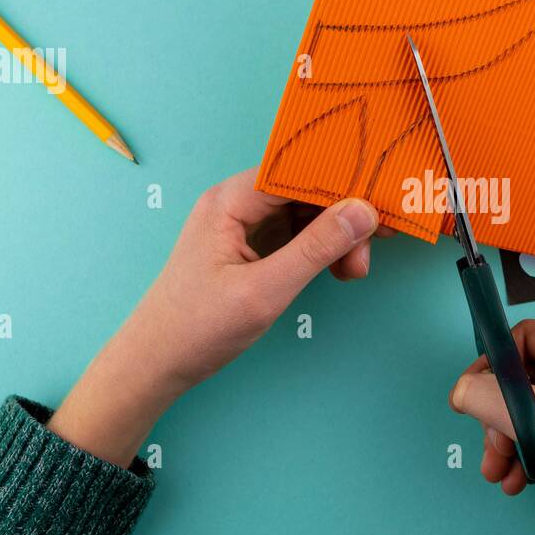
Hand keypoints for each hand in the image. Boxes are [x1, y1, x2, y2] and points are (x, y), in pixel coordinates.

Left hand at [50, 168, 386, 466]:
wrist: (156, 363)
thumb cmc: (197, 327)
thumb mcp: (265, 289)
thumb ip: (316, 249)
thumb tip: (362, 212)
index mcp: (230, 200)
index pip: (298, 171)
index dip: (342, 184)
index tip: (378, 205)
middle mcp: (236, 202)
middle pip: (305, 191)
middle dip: (342, 217)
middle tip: (370, 251)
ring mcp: (242, 224)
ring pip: (305, 213)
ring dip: (335, 237)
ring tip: (353, 270)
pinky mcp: (249, 246)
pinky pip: (295, 234)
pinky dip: (320, 250)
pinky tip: (337, 270)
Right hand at [448, 318, 534, 534]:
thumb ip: (491, 398)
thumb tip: (463, 390)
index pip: (529, 336)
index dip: (495, 366)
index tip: (473, 393)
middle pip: (531, 375)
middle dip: (503, 416)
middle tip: (491, 445)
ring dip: (514, 438)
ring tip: (501, 470)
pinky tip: (521, 475)